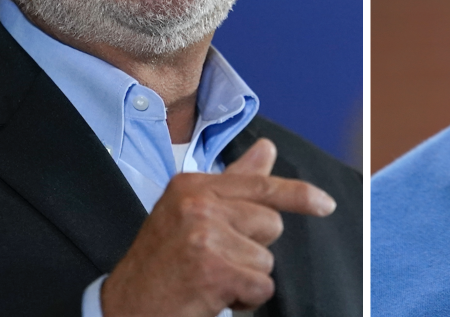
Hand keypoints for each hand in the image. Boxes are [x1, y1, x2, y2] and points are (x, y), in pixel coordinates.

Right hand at [100, 138, 335, 316]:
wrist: (123, 308)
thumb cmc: (161, 262)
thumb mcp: (189, 213)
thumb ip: (233, 183)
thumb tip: (267, 148)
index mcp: (193, 185)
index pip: (259, 184)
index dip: (299, 195)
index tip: (325, 204)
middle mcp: (197, 204)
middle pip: (271, 223)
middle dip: (253, 248)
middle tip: (215, 260)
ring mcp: (204, 236)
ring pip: (266, 258)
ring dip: (246, 277)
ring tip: (210, 280)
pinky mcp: (212, 270)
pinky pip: (260, 286)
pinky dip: (244, 299)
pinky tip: (212, 297)